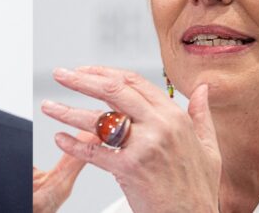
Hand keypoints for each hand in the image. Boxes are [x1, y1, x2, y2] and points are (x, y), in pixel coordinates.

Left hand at [41, 66, 220, 212]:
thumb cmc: (198, 188)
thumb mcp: (209, 147)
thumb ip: (201, 115)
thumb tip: (203, 89)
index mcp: (174, 116)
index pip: (134, 82)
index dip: (105, 73)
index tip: (85, 70)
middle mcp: (159, 126)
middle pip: (112, 91)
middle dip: (81, 80)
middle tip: (60, 74)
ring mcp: (143, 146)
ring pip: (98, 120)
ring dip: (68, 111)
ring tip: (49, 106)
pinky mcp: (129, 169)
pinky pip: (94, 152)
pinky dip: (73, 145)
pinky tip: (60, 139)